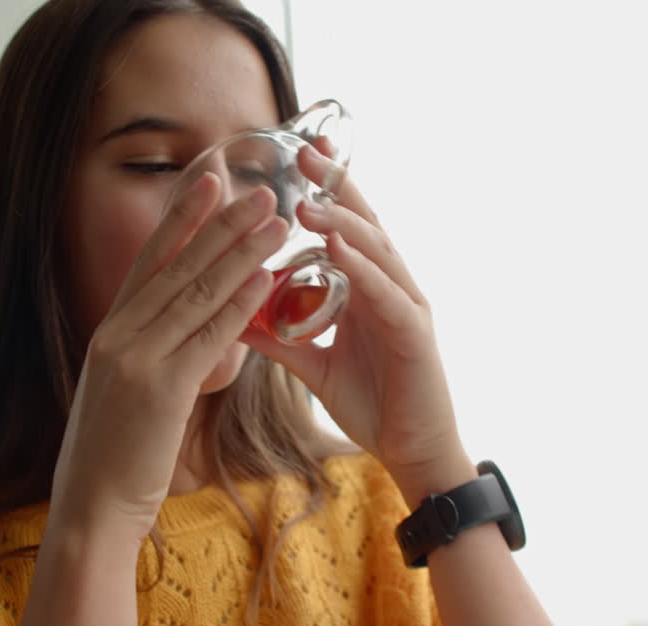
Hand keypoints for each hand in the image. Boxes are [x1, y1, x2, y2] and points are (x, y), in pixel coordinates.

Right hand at [50, 175, 285, 541]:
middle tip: (260, 187)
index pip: (151, 261)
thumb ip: (149, 354)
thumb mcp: (124, 393)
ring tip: (275, 219)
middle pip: (177, 265)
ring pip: (196, 292)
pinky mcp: (160, 389)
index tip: (210, 179)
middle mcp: (119, 334)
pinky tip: (268, 280)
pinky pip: (208, 337)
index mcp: (110, 331)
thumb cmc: (114, 458)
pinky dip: (240, 305)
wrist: (89, 509)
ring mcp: (136, 358)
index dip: (182, 217)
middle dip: (221, 222)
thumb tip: (181, 333)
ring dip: (241, 252)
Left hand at [241, 144, 472, 504]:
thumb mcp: (312, 363)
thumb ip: (279, 336)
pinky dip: (364, 270)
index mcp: (368, 288)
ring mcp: (406, 306)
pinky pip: (387, 295)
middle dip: (336, 186)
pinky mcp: (414, 334)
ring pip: (376, 252)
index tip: (301, 155)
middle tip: (306, 150)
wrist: (412, 452)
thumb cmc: (371, 404)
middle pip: (364, 225)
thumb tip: (232, 315)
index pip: (347, 228)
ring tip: (311, 199)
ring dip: (344, 223)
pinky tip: (341, 251)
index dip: (327, 190)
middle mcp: (390, 287)